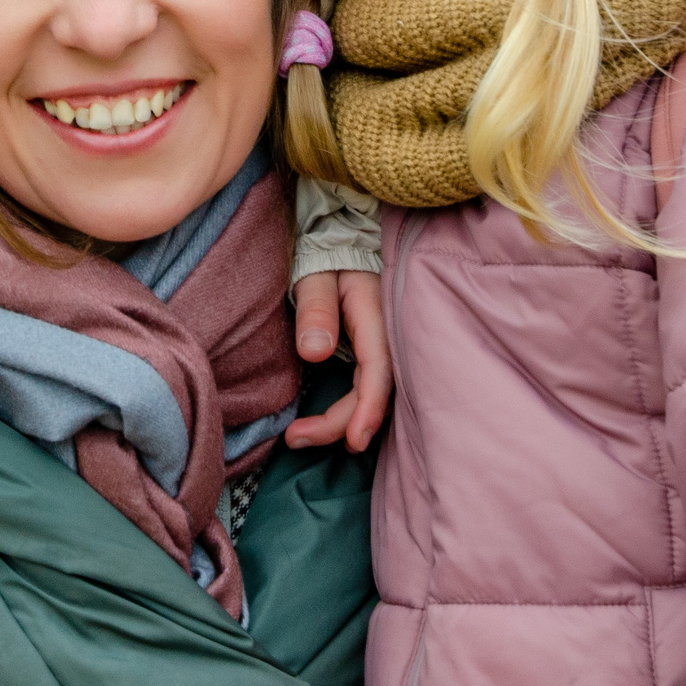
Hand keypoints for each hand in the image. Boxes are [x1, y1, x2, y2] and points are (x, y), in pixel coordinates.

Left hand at [284, 270, 390, 452]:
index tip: (353, 440)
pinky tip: (332, 426)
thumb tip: (314, 353)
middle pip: (377, 392)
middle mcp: (389, 338)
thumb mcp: (316, 276)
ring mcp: (386, 347)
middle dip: (342, 424)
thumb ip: (315, 310)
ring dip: (345, 422)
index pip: (379, 371)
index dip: (368, 409)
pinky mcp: (376, 353)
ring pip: (375, 395)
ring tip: (303, 437)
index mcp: (378, 318)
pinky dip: (353, 411)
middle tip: (295, 439)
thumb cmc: (328, 258)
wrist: (344, 244)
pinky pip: (372, 388)